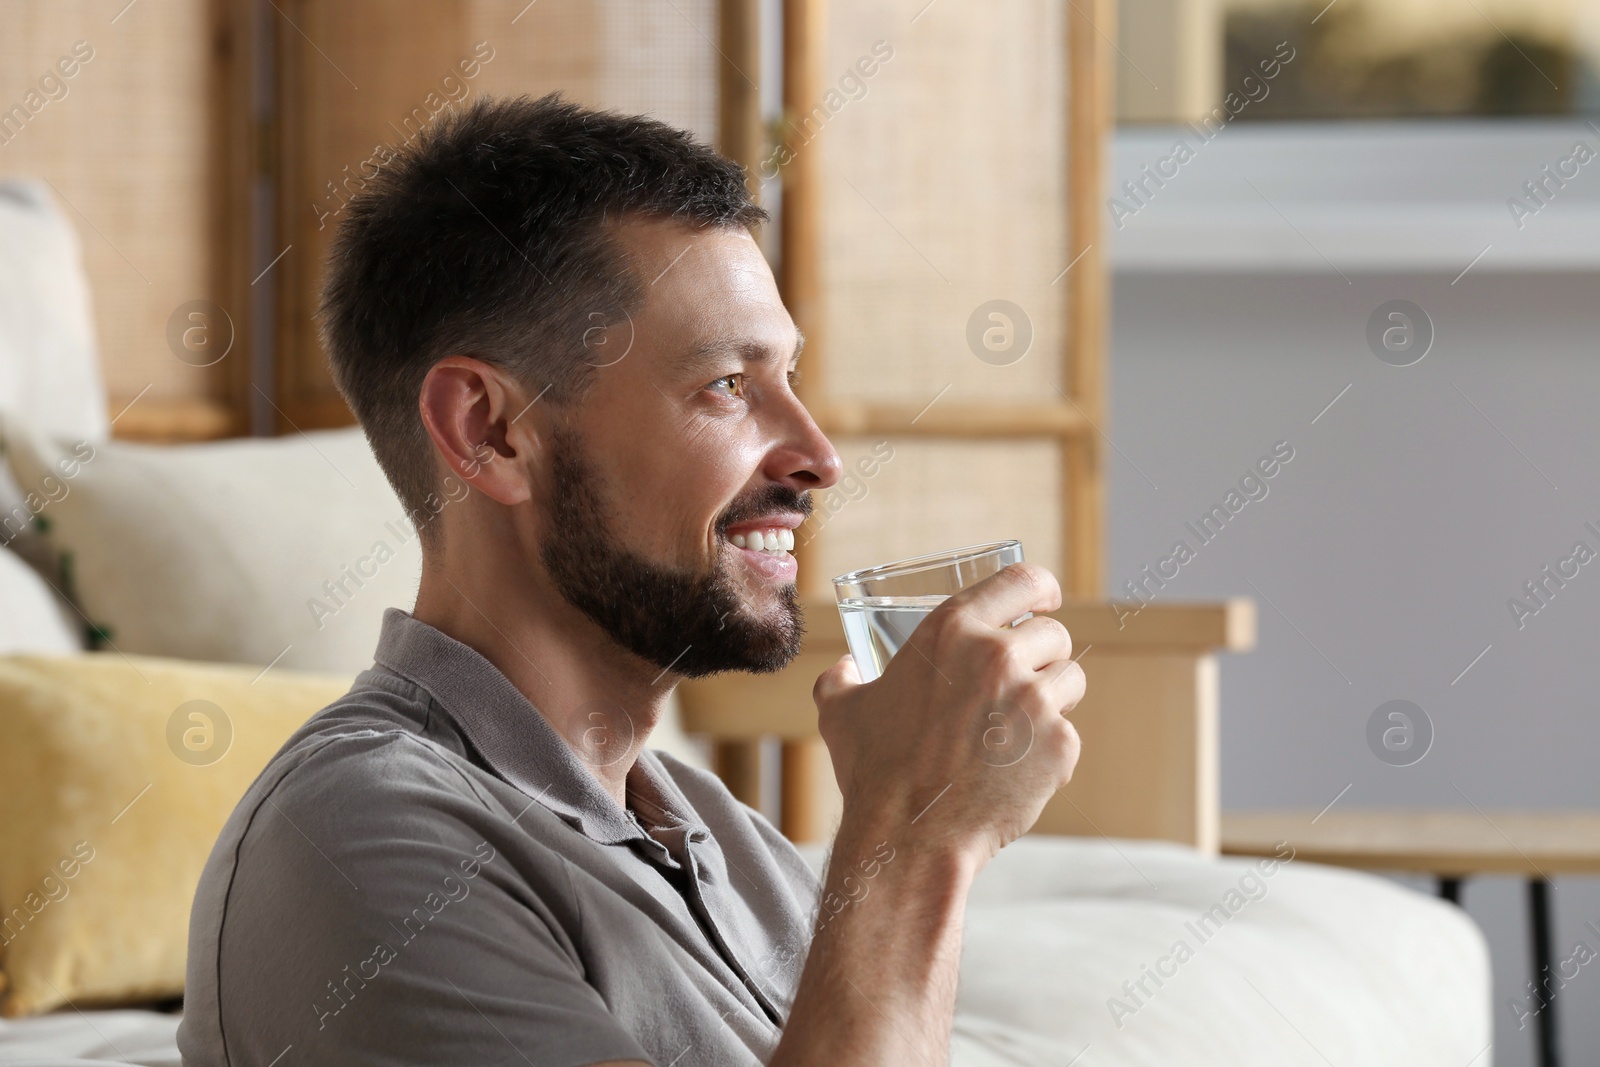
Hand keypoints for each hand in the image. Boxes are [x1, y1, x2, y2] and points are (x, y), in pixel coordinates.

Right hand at [813, 562, 1084, 869]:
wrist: (908, 838)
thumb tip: (846, 666)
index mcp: (950, 629)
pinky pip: (1069, 736)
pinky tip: (1012, 774)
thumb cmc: (873, 772)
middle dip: (1042, 658)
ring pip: (1070, 680)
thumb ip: (843, 678)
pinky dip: (1048, 755)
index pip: (1022, 580)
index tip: (1046, 601)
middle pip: (1053, 634)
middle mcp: (997, 654)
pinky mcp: (1059, 744)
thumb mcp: (842, 711)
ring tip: (1016, 732)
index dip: (1042, 589)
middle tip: (1018, 690)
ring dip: (1052, 702)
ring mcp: (1033, 699)